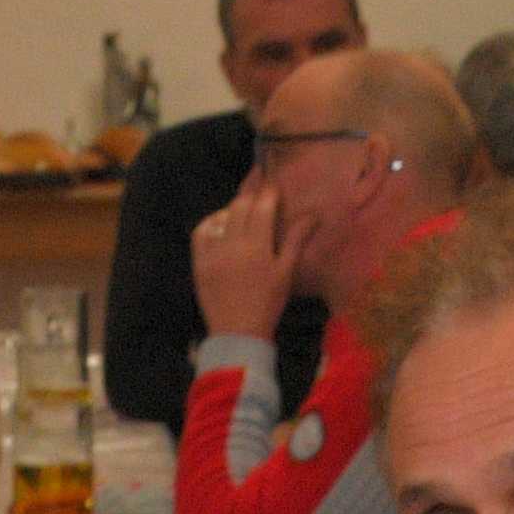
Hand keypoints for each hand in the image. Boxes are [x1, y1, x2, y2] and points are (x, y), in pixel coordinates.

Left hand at [190, 186, 293, 342]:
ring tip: (244, 206)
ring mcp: (213, 251)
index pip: (263, 205)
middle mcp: (233, 243)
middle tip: (258, 179)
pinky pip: (202, 232)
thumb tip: (314, 214)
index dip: (269, 189)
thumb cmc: (268, 304)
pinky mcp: (199, 261)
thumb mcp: (285, 272)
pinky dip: (212, 223)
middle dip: (251, 190)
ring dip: (233, 207)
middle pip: (241, 204)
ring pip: (222, 215)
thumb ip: (296, 239)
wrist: (238, 333)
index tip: (273, 180)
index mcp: (258, 246)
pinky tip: (222, 225)